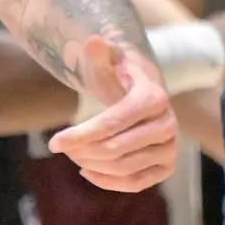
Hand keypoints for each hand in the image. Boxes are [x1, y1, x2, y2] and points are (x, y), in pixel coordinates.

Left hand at [47, 37, 178, 190]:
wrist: (145, 91)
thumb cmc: (120, 73)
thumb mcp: (109, 58)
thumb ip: (99, 51)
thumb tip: (93, 41)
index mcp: (154, 97)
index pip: (112, 122)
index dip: (80, 134)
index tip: (53, 143)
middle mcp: (168, 125)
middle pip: (115, 148)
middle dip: (81, 149)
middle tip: (60, 146)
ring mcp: (171, 149)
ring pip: (123, 167)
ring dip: (90, 164)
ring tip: (72, 154)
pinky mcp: (167, 167)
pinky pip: (135, 183)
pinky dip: (107, 181)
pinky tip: (86, 170)